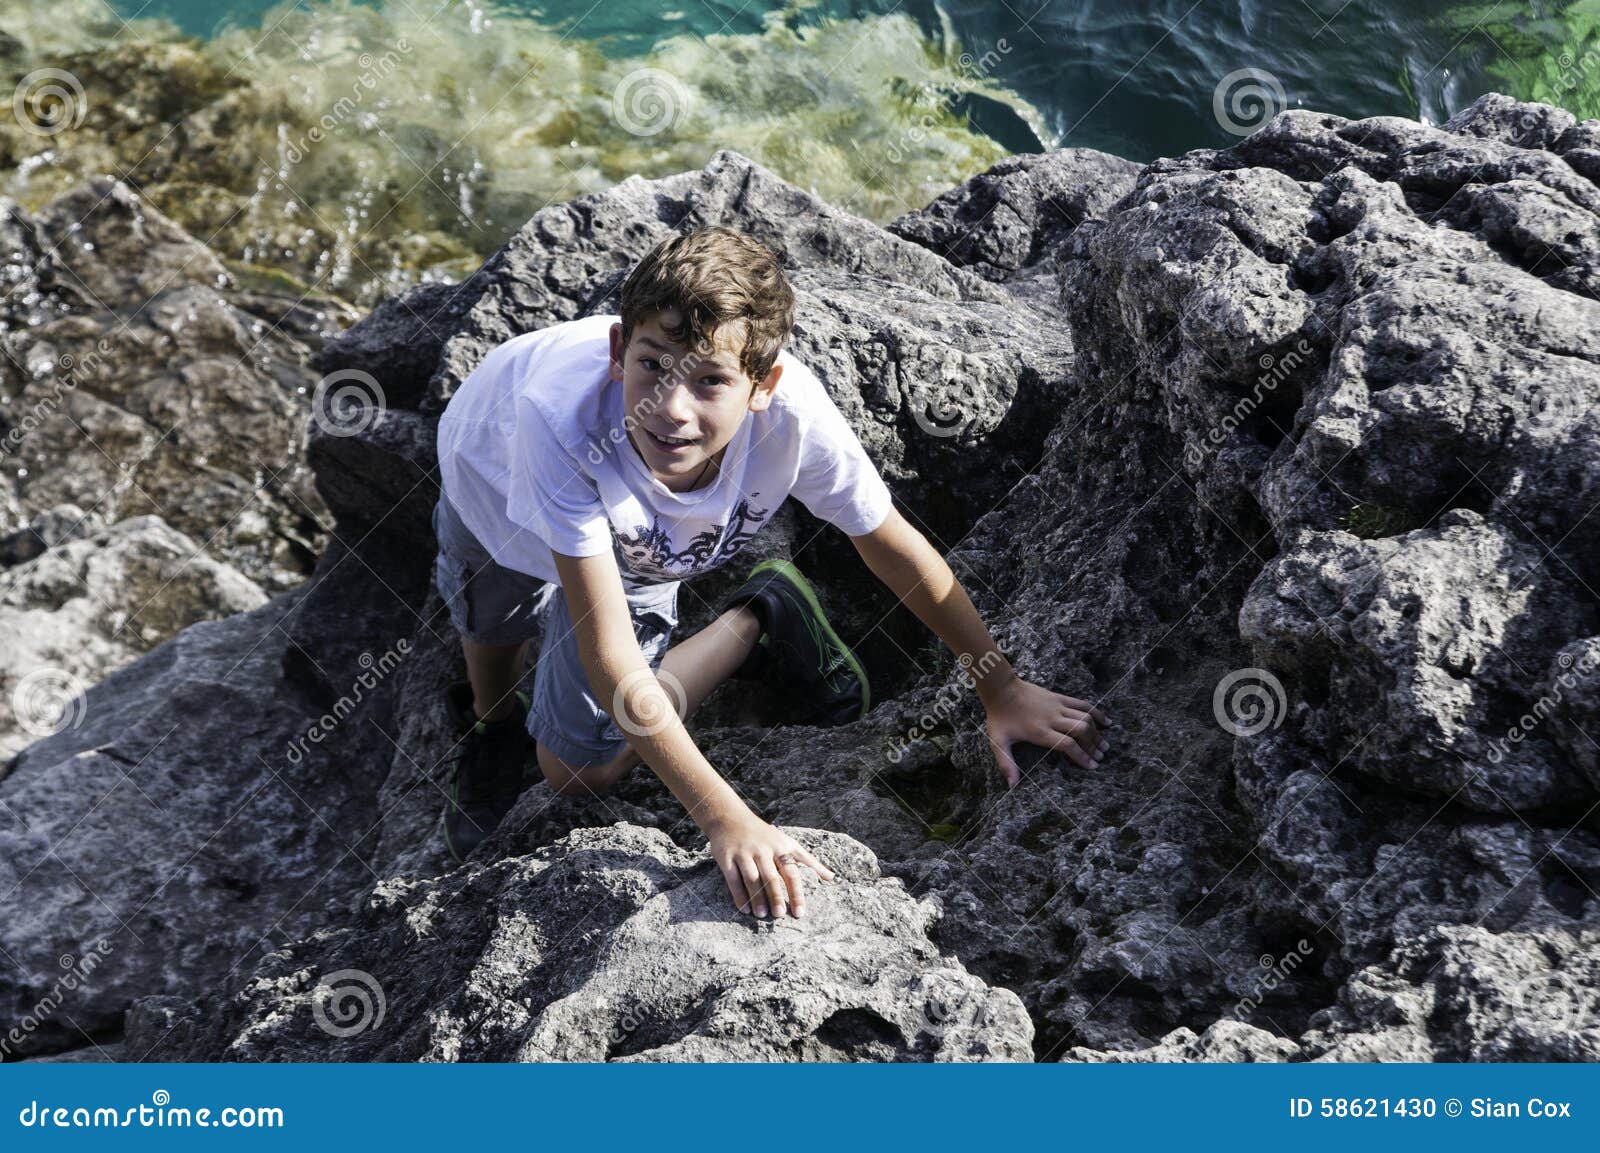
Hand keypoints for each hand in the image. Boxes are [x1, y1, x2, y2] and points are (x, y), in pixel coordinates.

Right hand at [706, 813, 834, 918]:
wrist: (730, 818)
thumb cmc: (764, 835)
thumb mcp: (788, 842)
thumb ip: (809, 861)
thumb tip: (831, 878)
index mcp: (780, 847)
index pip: (791, 872)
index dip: (796, 893)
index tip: (800, 912)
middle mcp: (763, 850)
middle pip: (772, 876)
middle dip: (776, 896)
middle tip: (780, 915)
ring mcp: (744, 853)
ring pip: (752, 878)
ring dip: (757, 898)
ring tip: (762, 915)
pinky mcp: (727, 858)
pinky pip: (733, 879)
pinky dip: (739, 895)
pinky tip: (744, 909)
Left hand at [981, 676, 1111, 787]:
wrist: (1001, 689)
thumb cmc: (999, 717)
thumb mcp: (998, 742)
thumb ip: (1006, 764)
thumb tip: (1012, 786)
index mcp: (1039, 732)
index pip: (1067, 745)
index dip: (1082, 756)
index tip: (1093, 766)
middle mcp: (1052, 718)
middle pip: (1081, 730)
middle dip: (1093, 745)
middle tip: (1101, 757)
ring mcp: (1057, 706)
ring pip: (1084, 717)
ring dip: (1097, 732)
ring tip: (1105, 745)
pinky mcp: (1059, 697)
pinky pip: (1082, 704)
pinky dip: (1096, 712)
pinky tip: (1106, 721)